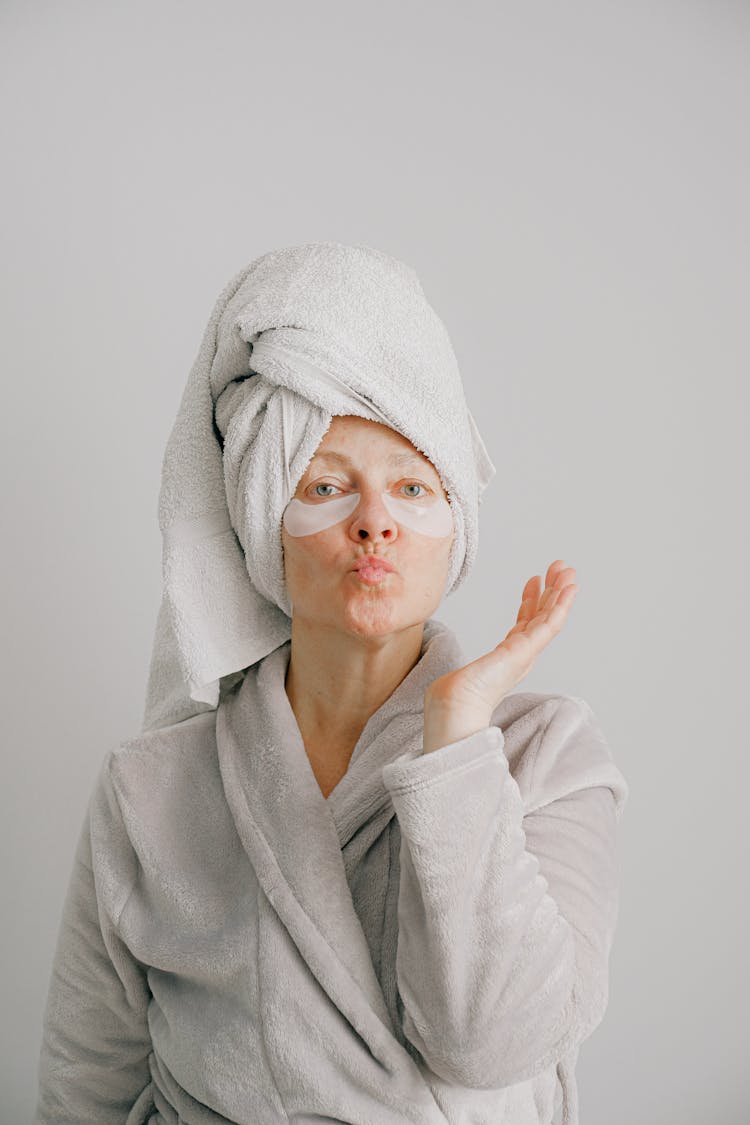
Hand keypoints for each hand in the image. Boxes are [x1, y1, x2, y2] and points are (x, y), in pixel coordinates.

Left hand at [422, 560, 578, 752]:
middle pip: (542, 616)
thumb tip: (446, 685)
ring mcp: (528, 651)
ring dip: (561, 593)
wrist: (457, 702)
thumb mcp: (465, 672)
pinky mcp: (529, 649)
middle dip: (551, 591)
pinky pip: (552, 623)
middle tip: (560, 568)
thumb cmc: (457, 695)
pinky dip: (562, 604)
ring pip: (551, 616)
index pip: (525, 622)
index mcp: (509, 656)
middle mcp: (523, 653)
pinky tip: (569, 589)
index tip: (534, 579)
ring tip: (569, 572)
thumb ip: (466, 672)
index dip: (531, 600)